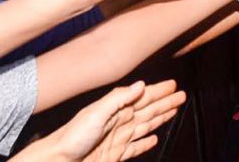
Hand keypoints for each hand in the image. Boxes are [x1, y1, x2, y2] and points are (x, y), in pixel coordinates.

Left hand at [18, 80, 184, 161]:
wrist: (58, 160)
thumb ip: (118, 98)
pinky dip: (146, 143)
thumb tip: (140, 85)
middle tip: (180, 95)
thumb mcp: (96, 112)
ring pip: (146, 126)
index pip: (143, 97)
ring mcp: (119, 139)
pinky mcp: (116, 155)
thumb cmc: (71, 136)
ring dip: (161, 118)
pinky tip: (154, 139)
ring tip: (173, 111)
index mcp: (116, 110)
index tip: (173, 85)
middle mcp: (120, 122)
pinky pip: (136, 148)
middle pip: (149, 110)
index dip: (159, 91)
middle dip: (165, 102)